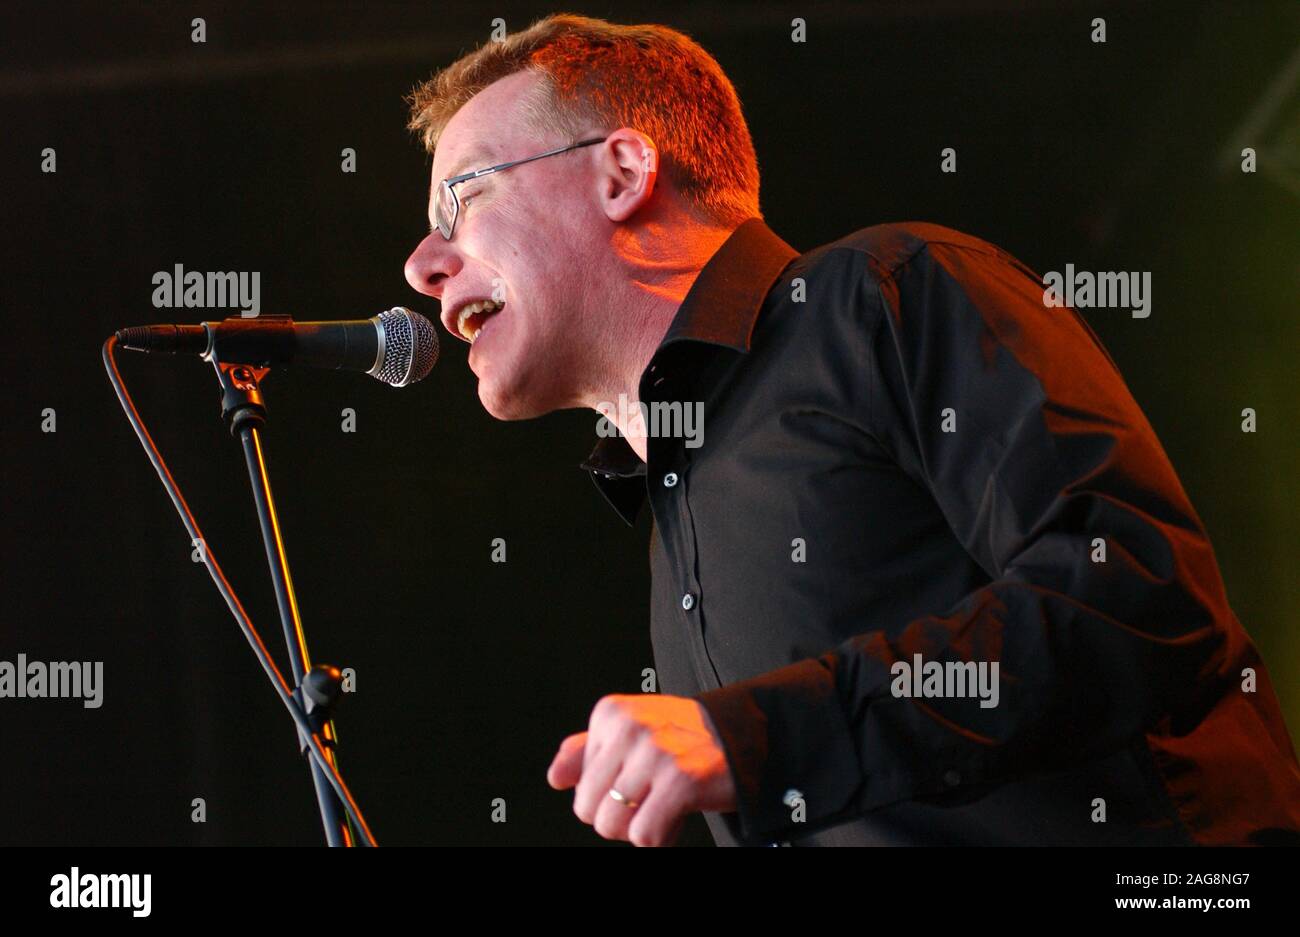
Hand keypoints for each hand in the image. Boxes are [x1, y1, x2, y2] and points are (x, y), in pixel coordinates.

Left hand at [547, 693, 736, 845]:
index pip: (576, 783)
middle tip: (647, 802)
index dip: (608, 791)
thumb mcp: (631, 731)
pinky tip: (677, 818)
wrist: (741, 735)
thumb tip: (556, 779)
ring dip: (635, 830)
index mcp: (610, 714)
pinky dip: (659, 839)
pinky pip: (643, 836)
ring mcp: (655, 753)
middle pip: (587, 808)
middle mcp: (628, 728)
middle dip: (615, 818)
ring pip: (610, 825)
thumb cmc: (680, 738)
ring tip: (660, 809)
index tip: (639, 775)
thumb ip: (587, 751)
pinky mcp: (680, 781)